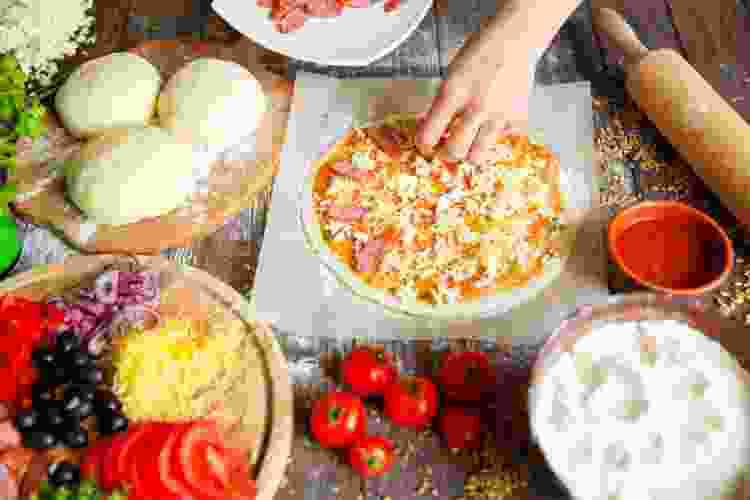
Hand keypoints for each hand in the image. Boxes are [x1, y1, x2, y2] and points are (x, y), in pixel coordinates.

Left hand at [416, 27, 538, 163]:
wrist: (515, 40)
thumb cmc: (479, 54)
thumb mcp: (452, 74)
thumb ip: (441, 103)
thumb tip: (429, 130)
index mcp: (453, 92)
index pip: (429, 135)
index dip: (423, 144)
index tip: (425, 144)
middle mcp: (477, 107)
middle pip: (454, 152)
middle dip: (445, 154)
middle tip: (445, 148)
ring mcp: (499, 115)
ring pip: (477, 156)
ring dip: (469, 152)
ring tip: (468, 141)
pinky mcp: (517, 118)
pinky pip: (500, 140)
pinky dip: (494, 135)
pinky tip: (492, 120)